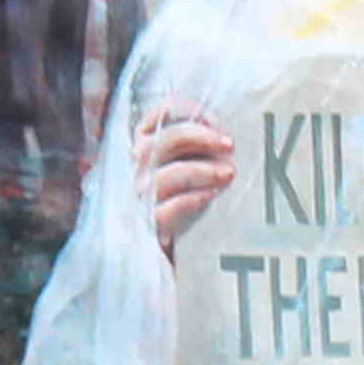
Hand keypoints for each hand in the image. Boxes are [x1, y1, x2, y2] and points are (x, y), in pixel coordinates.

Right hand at [137, 101, 238, 253]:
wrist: (151, 253)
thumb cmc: (173, 202)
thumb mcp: (179, 168)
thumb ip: (192, 149)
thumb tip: (223, 137)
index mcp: (143, 146)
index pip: (159, 115)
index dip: (185, 111)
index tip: (213, 120)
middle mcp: (134, 168)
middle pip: (163, 140)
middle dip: (199, 137)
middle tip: (229, 145)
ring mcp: (137, 198)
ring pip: (166, 175)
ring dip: (202, 170)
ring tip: (228, 174)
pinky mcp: (146, 226)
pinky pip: (168, 209)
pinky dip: (192, 199)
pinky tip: (210, 197)